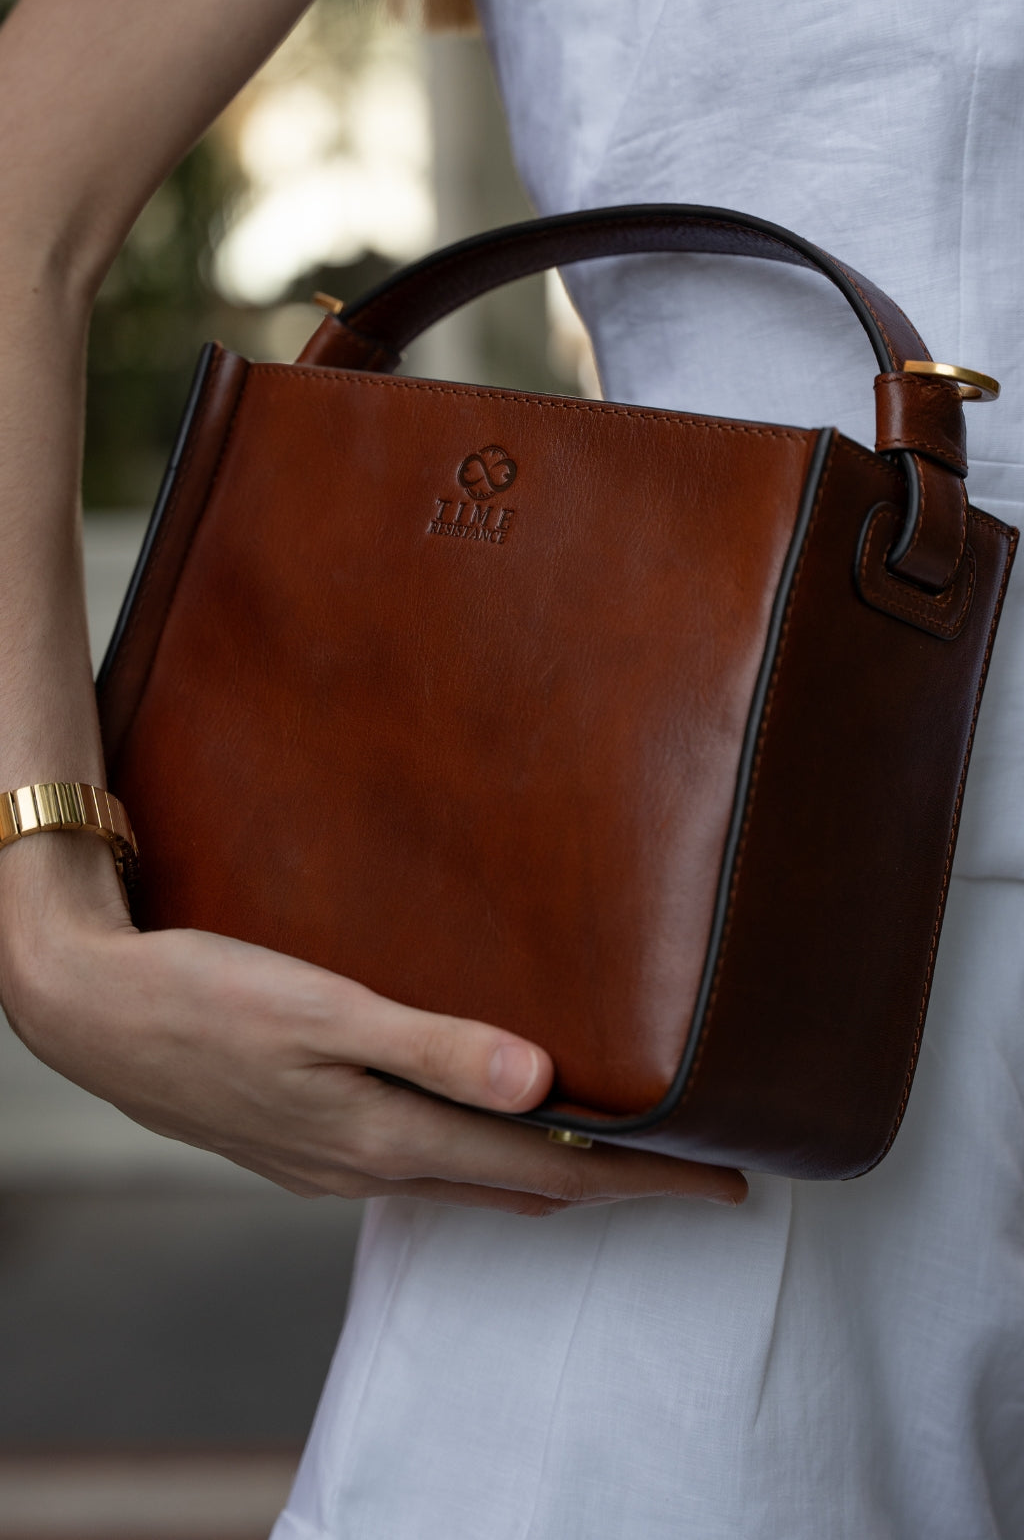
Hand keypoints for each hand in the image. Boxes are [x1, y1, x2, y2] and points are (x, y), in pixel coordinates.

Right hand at [0, 834, 747, 1216]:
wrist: (90, 1010)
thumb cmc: (203, 999)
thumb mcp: (321, 1014)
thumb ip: (434, 1047)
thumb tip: (546, 1082)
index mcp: (386, 1136)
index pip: (547, 1171)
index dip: (642, 1180)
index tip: (725, 1183)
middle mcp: (370, 1162)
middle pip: (522, 1184)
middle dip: (613, 1181)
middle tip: (691, 1165)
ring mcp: (335, 1158)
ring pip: (473, 1177)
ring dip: (548, 1167)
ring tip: (611, 1144)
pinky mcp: (308, 1136)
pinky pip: (425, 1159)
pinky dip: (482, 1149)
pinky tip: (486, 1116)